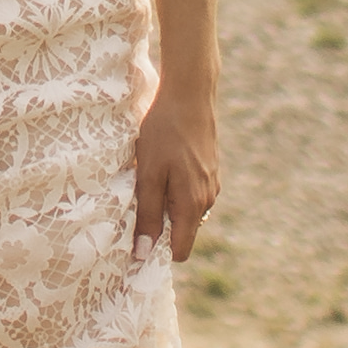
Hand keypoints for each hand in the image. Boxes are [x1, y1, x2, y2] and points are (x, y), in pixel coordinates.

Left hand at [131, 82, 218, 264]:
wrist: (190, 94)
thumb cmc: (164, 133)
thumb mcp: (148, 174)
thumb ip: (148, 214)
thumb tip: (144, 253)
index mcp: (193, 204)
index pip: (180, 250)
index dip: (157, 250)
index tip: (136, 240)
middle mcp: (208, 200)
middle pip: (182, 232)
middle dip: (160, 226)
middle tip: (136, 202)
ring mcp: (212, 184)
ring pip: (186, 212)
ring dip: (167, 205)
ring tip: (148, 178)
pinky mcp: (210, 170)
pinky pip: (191, 193)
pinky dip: (176, 189)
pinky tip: (163, 165)